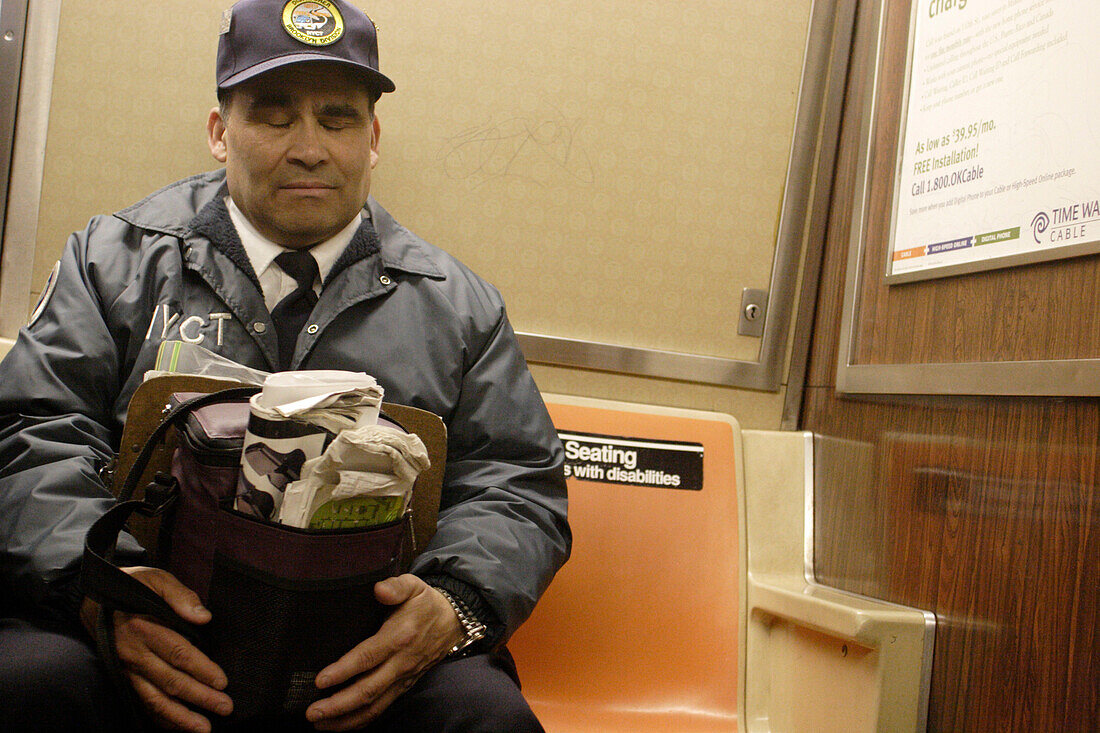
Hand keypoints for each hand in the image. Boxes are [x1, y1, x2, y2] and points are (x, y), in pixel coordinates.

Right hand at [80, 566, 231, 732]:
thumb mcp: (155, 579)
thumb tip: (204, 617)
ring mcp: (126, 668)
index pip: (178, 653)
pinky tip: (176, 726)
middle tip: (225, 708)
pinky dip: (159, 717)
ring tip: (203, 729)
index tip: (222, 682)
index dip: (201, 669)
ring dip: (179, 716)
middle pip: (171, 680)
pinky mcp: (122, 677)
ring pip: (154, 698)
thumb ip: (180, 596)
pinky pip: (141, 701)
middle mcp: (133, 653)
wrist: (91, 598)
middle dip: (199, 697)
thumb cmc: (131, 585)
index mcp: (144, 627)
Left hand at [305, 574, 464, 730]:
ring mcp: (403, 678)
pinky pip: (382, 708)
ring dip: (346, 719)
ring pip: (375, 706)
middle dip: (339, 705)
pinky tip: (342, 724)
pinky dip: (361, 720)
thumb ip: (395, 586)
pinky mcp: (404, 687)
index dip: (343, 671)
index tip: (320, 680)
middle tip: (312, 712)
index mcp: (399, 636)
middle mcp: (401, 662)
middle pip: (368, 690)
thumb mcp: (414, 585)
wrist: (454, 621)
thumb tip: (379, 589)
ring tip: (320, 724)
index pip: (368, 657)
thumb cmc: (426, 603)